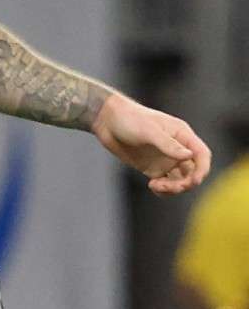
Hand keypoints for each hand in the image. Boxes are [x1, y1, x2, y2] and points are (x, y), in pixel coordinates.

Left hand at [90, 93, 210, 194]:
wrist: (106, 121)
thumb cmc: (128, 118)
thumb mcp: (148, 130)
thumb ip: (168, 144)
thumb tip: (189, 156)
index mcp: (182, 135)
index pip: (202, 154)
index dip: (203, 169)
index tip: (194, 181)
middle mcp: (177, 149)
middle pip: (193, 171)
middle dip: (186, 183)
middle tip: (170, 186)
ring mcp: (166, 160)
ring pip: (180, 180)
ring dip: (174, 188)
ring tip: (156, 185)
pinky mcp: (153, 168)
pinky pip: (165, 184)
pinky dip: (163, 190)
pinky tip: (153, 186)